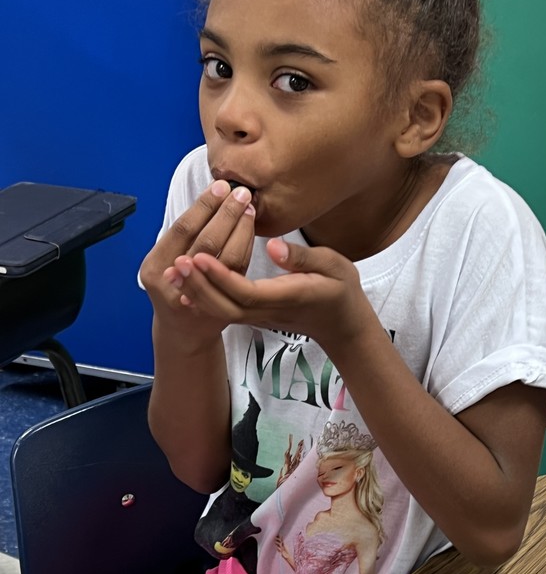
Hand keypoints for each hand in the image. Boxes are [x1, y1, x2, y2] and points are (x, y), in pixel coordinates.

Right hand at [139, 180, 255, 349]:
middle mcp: (173, 285)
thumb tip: (212, 195)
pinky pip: (238, 274)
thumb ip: (184, 236)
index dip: (204, 206)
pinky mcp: (220, 308)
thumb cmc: (176, 287)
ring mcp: (197, 299)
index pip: (183, 229)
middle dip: (226, 214)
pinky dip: (246, 249)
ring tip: (249, 208)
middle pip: (206, 243)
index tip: (220, 186)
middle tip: (242, 193)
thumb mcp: (167, 261)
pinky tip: (251, 231)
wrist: (183, 332)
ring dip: (240, 230)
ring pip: (225, 260)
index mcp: (154, 267)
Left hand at [168, 237, 377, 353]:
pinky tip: (188, 279)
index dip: (221, 277)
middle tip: (177, 262)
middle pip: (226, 306)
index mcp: (288, 297)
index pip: (247, 292)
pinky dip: (203, 296)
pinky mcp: (253, 316)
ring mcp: (259, 317)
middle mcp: (269, 311)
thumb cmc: (341, 291)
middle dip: (199, 286)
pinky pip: (224, 309)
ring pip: (221, 311)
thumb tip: (272, 247)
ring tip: (175, 268)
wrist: (343, 326)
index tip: (200, 256)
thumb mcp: (334, 266)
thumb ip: (303, 258)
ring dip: (196, 292)